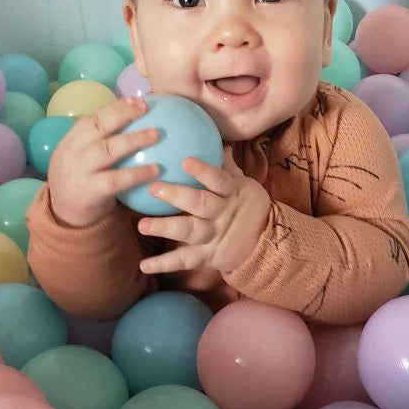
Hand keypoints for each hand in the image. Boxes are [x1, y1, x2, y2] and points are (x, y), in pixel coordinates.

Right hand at [48, 97, 160, 227]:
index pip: (93, 117)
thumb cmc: (82, 178)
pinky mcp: (91, 191)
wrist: (63, 212)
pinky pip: (117, 180)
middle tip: (146, 107)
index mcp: (73, 139)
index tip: (136, 100)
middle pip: (98, 127)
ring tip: (156, 134)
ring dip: (133, 140)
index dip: (115, 107)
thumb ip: (99, 140)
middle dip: (122, 114)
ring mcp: (81, 171)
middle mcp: (74, 152)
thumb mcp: (82, 155)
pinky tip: (156, 170)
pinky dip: (137, 173)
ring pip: (107, 150)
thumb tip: (133, 118)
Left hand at [137, 147, 270, 273]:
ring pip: (190, 231)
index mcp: (232, 193)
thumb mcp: (244, 185)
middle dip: (177, 196)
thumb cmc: (249, 207)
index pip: (219, 180)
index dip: (203, 171)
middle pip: (201, 204)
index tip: (185, 160)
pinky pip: (185, 260)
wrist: (266, 243)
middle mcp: (222, 214)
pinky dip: (164, 264)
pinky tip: (144, 265)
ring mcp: (214, 236)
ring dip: (165, 228)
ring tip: (142, 225)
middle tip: (154, 189)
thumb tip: (221, 143)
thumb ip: (228, 168)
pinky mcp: (208, 256)